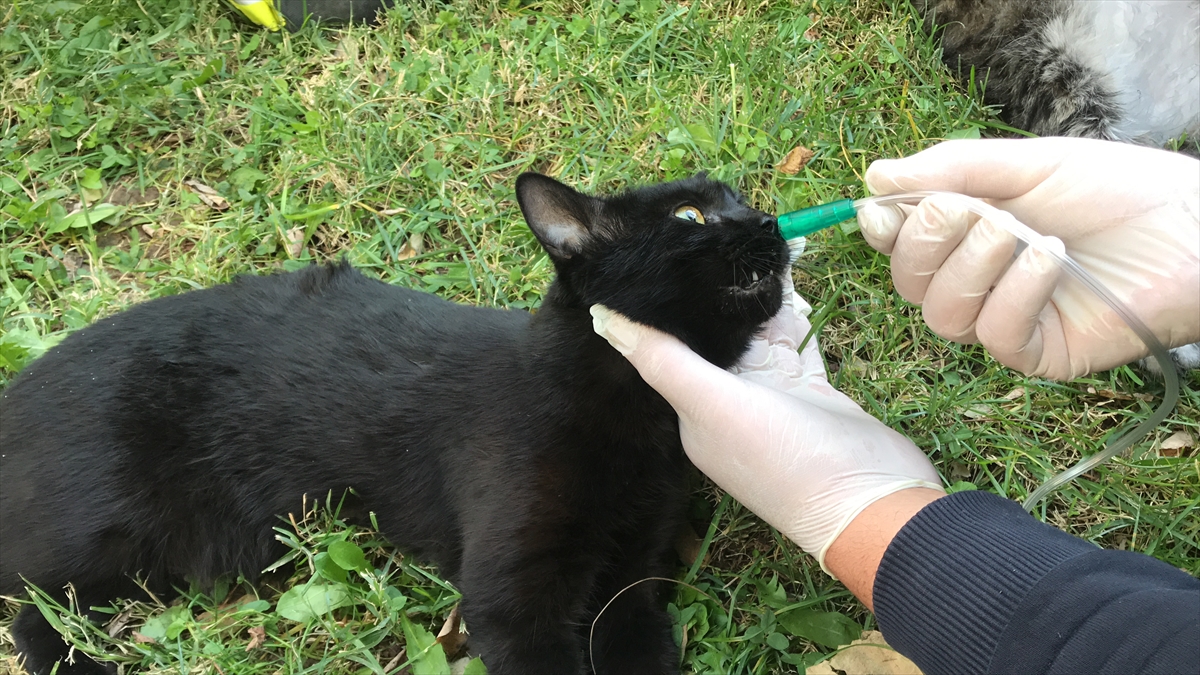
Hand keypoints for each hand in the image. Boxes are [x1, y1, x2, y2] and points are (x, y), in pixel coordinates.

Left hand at [590, 281, 943, 571]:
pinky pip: (792, 341)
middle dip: (713, 294)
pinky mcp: (809, 391)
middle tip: (714, 240)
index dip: (667, 308)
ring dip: (754, 298)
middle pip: (713, 337)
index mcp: (694, 413)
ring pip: (754, 335)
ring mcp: (771, 398)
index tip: (661, 258)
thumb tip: (600, 319)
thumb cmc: (784, 457)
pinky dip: (790, 313)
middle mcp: (727, 405)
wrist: (874, 499)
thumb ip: (664, 361)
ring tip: (752, 247)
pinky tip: (788, 278)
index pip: (668, 350)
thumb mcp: (713, 406)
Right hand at [857, 137, 1199, 379]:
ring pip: (941, 313)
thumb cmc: (1121, 191)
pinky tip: (1051, 259)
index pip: (900, 242)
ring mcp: (1005, 318)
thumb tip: (874, 177)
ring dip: (971, 267)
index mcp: (968, 234)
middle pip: (909, 282)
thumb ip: (954, 169)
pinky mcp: (1038, 351)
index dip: (886, 229)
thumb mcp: (1029, 164)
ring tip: (1018, 233)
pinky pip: (994, 334)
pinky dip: (1014, 292)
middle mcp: (978, 280)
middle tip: (966, 210)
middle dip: (927, 242)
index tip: (888, 208)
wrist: (1195, 226)